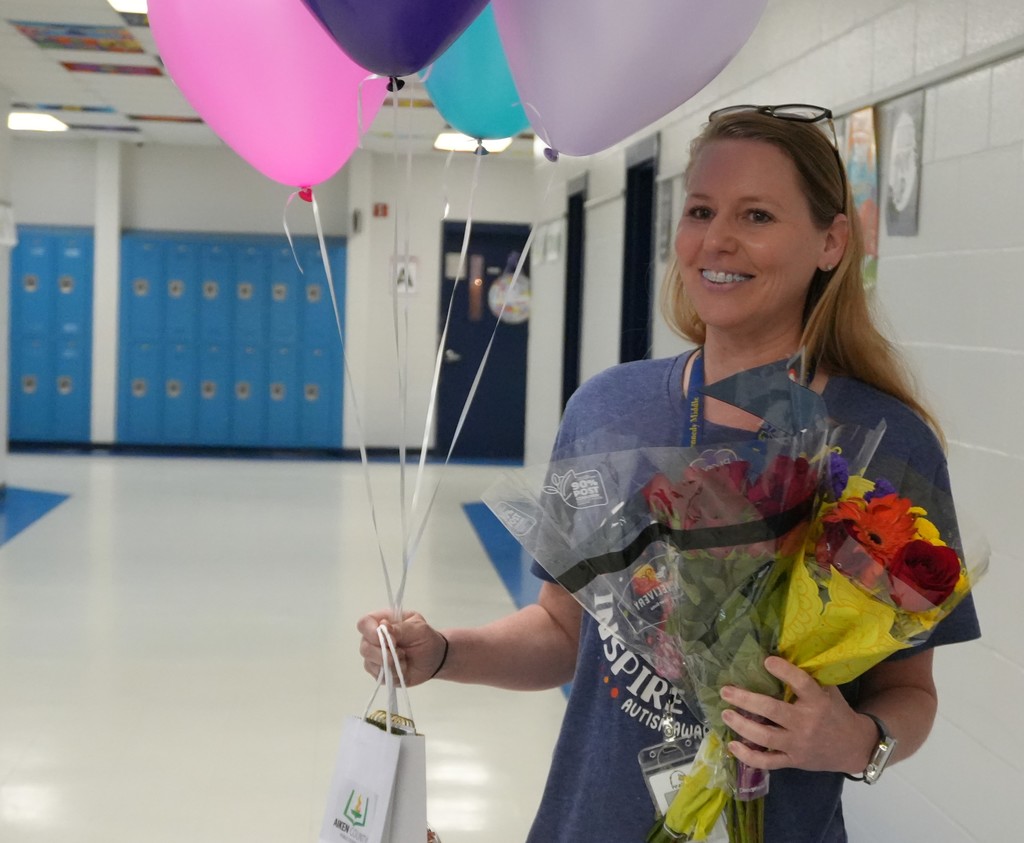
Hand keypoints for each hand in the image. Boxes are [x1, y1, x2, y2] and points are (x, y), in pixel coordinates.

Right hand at [356, 610, 447, 687]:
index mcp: (382, 622)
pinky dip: (393, 673)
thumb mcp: (418, 628)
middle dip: (382, 653)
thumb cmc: (426, 638)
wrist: (434, 659)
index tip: (388, 639)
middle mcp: (374, 639)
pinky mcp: (379, 672)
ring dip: (390, 664)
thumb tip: (383, 626)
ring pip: (369, 663)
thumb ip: (401, 628)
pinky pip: (378, 676)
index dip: (370, 631)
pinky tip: (403, 668)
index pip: (364, 623)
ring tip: (404, 659)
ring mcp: (375, 657)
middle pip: (364, 647)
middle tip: (401, 653)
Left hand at [719, 656, 873, 773]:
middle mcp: (807, 723)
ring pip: (765, 738)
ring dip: (742, 725)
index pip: (801, 684)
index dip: (784, 671)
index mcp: (818, 702)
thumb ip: (808, 678)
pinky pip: (768, 762)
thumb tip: (777, 653)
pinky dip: (748, 757)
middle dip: (746, 700)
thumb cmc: (835, 712)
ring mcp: (798, 745)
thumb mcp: (828, 691)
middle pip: (773, 711)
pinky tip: (732, 746)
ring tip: (725, 713)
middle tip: (726, 691)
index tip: (766, 661)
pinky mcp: (793, 762)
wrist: (853, 748)